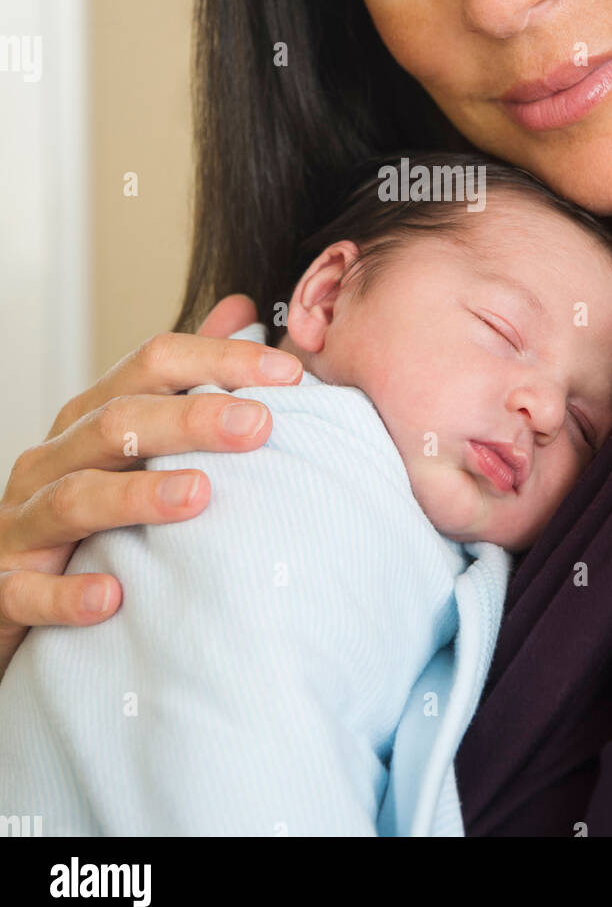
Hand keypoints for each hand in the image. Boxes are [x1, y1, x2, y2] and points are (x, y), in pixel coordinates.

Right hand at [0, 295, 300, 679]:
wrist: (7, 589)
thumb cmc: (85, 511)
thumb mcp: (131, 439)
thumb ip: (186, 376)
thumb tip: (243, 309)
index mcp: (90, 417)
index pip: (153, 364)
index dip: (219, 360)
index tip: (288, 374)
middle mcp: (54, 459)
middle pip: (118, 421)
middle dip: (191, 418)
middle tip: (260, 425)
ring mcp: (24, 522)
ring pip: (76, 496)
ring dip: (137, 495)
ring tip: (198, 495)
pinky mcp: (5, 589)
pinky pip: (29, 591)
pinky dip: (67, 593)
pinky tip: (111, 597)